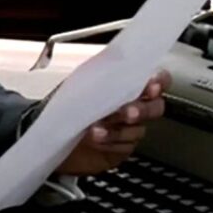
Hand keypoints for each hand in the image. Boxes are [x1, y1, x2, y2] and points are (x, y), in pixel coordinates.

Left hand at [56, 69, 170, 175]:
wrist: (53, 135)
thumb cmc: (68, 105)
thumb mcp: (82, 84)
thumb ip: (102, 74)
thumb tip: (115, 64)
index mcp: (127, 86)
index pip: (156, 80)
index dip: (159, 82)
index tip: (152, 85)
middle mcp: (134, 106)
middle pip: (155, 108)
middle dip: (142, 109)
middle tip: (127, 112)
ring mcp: (130, 129)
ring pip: (137, 129)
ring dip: (117, 129)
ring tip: (96, 128)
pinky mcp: (122, 148)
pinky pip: (125, 146)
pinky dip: (110, 142)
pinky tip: (96, 139)